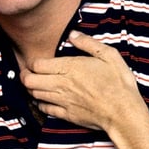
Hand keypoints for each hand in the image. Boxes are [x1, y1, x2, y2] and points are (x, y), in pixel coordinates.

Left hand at [20, 31, 148, 131]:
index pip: (37, 64)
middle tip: (28, 72)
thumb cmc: (119, 83)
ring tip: (35, 84)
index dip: (32, 62)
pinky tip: (44, 99)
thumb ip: (88, 43)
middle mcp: (62, 83)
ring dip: (31, 88)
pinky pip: (45, 109)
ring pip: (35, 94)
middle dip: (25, 75)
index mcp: (70, 67)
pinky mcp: (66, 115)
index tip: (36, 62)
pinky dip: (40, 103)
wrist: (124, 113)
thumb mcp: (109, 55)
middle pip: (30, 80)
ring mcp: (63, 100)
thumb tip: (72, 34)